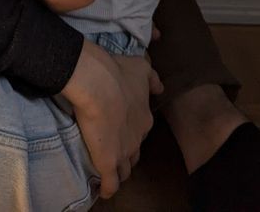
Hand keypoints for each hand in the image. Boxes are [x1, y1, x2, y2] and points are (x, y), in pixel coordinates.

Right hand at [61, 39, 162, 198]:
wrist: (99, 84)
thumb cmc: (118, 73)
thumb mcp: (141, 68)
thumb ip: (152, 78)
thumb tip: (160, 88)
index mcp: (144, 118)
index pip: (141, 130)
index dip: (133, 130)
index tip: (125, 129)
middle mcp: (138, 138)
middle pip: (135, 152)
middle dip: (129, 152)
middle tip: (117, 149)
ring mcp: (124, 153)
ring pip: (125, 170)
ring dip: (120, 170)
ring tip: (112, 171)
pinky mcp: (108, 162)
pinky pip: (110, 183)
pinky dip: (108, 188)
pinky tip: (103, 191)